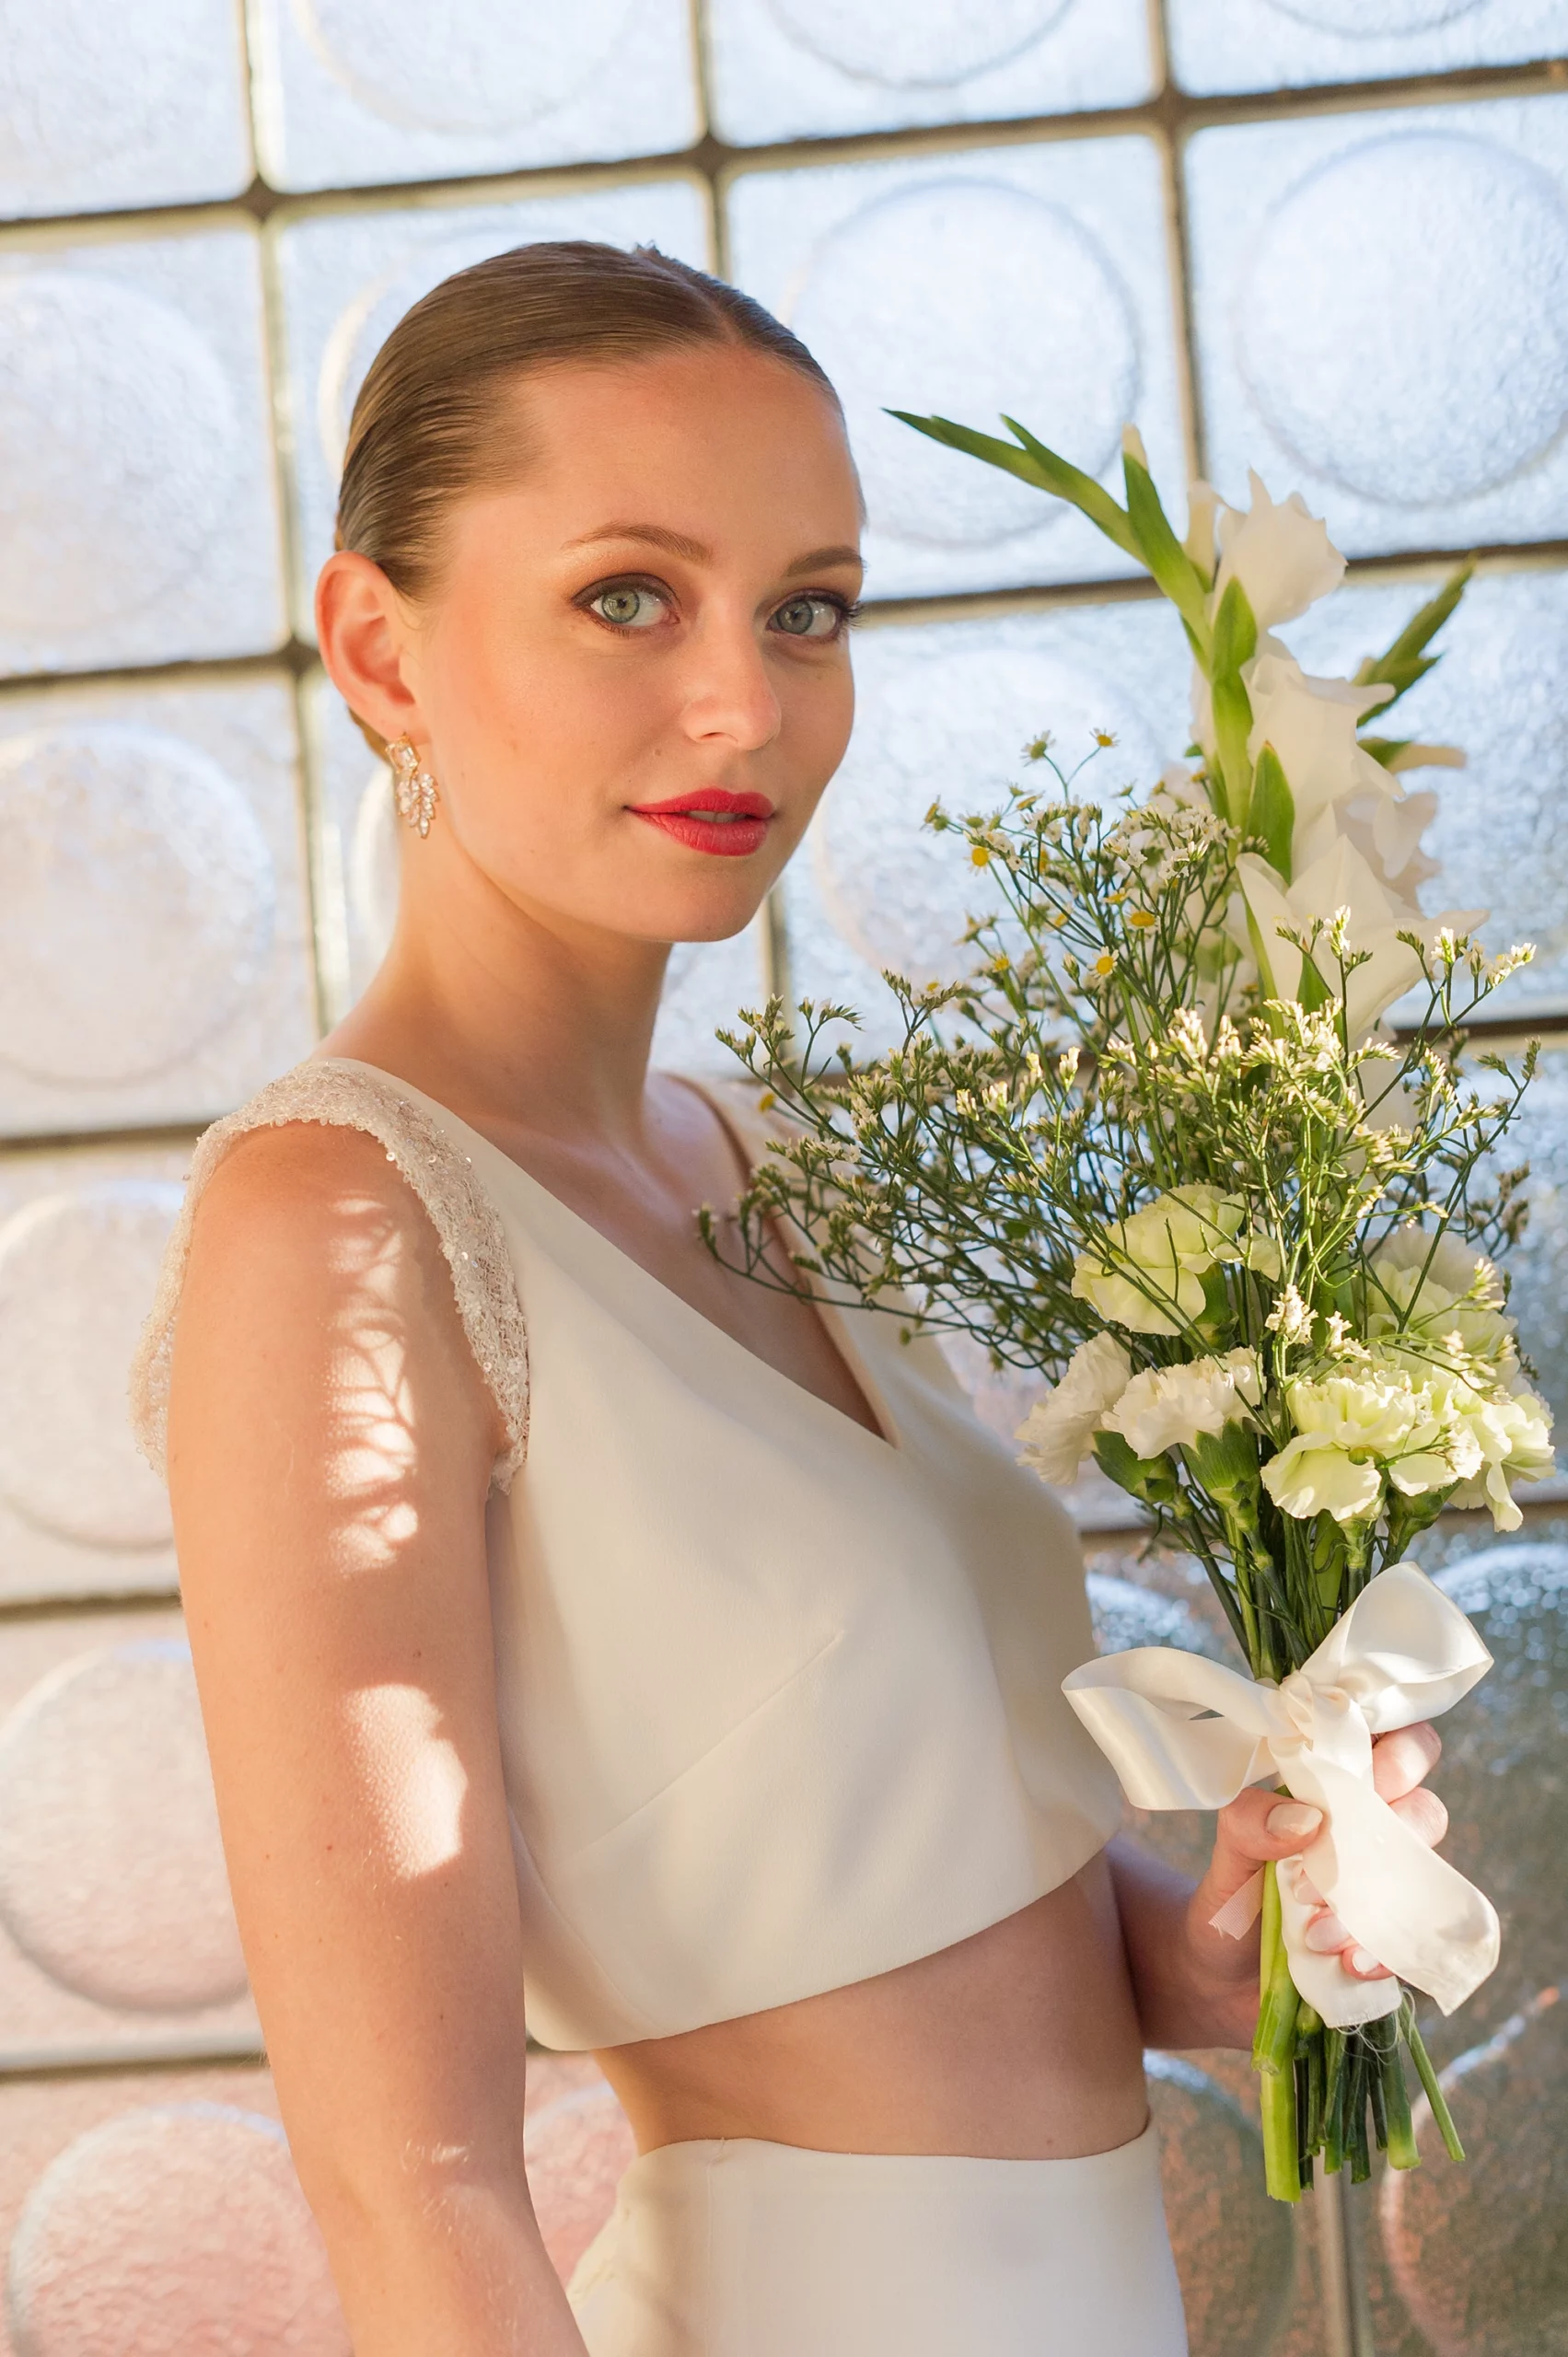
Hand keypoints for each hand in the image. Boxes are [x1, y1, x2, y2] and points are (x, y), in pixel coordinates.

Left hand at [1163, 1722, 1444, 2047]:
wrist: (1223, 1976)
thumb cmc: (1233, 1892)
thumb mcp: (1229, 1848)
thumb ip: (1252, 1820)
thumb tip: (1308, 1820)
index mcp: (1337, 1785)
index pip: (1393, 1740)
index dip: (1398, 1749)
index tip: (1371, 1775)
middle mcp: (1374, 1830)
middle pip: (1427, 1805)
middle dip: (1396, 1827)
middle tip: (1341, 1851)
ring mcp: (1390, 1888)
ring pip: (1425, 1873)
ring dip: (1376, 1897)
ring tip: (1317, 1927)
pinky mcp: (1392, 1941)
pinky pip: (1414, 1941)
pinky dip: (1383, 1951)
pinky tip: (1347, 1962)